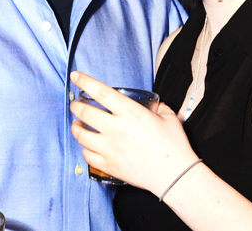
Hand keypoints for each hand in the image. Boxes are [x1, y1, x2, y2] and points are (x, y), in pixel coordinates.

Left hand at [69, 71, 198, 196]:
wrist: (175, 176)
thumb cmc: (174, 146)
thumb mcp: (169, 118)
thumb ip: (160, 109)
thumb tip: (157, 107)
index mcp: (131, 113)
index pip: (102, 92)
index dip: (86, 82)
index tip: (76, 76)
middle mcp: (117, 129)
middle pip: (85, 113)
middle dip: (76, 106)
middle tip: (75, 104)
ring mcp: (111, 148)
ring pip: (81, 136)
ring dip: (76, 127)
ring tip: (77, 124)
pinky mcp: (110, 166)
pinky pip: (88, 156)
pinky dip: (85, 149)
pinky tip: (88, 146)